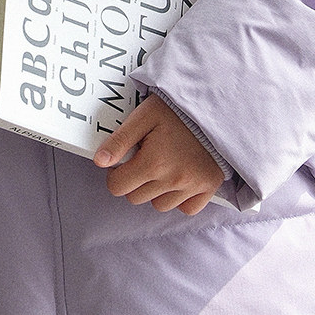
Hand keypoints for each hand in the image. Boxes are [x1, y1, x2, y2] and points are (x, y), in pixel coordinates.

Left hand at [93, 94, 224, 214]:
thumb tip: (99, 162)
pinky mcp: (208, 188)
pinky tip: (180, 178)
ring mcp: (192, 186)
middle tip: (144, 159)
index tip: (124, 161)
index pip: (117, 187)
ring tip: (164, 166)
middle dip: (134, 180)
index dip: (115, 173)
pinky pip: (186, 208)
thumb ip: (119, 140)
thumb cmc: (177, 109)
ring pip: (159, 205)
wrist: (215, 106)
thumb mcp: (144, 116)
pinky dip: (180, 198)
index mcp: (153, 163)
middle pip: (135, 198)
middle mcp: (173, 180)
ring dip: (156, 190)